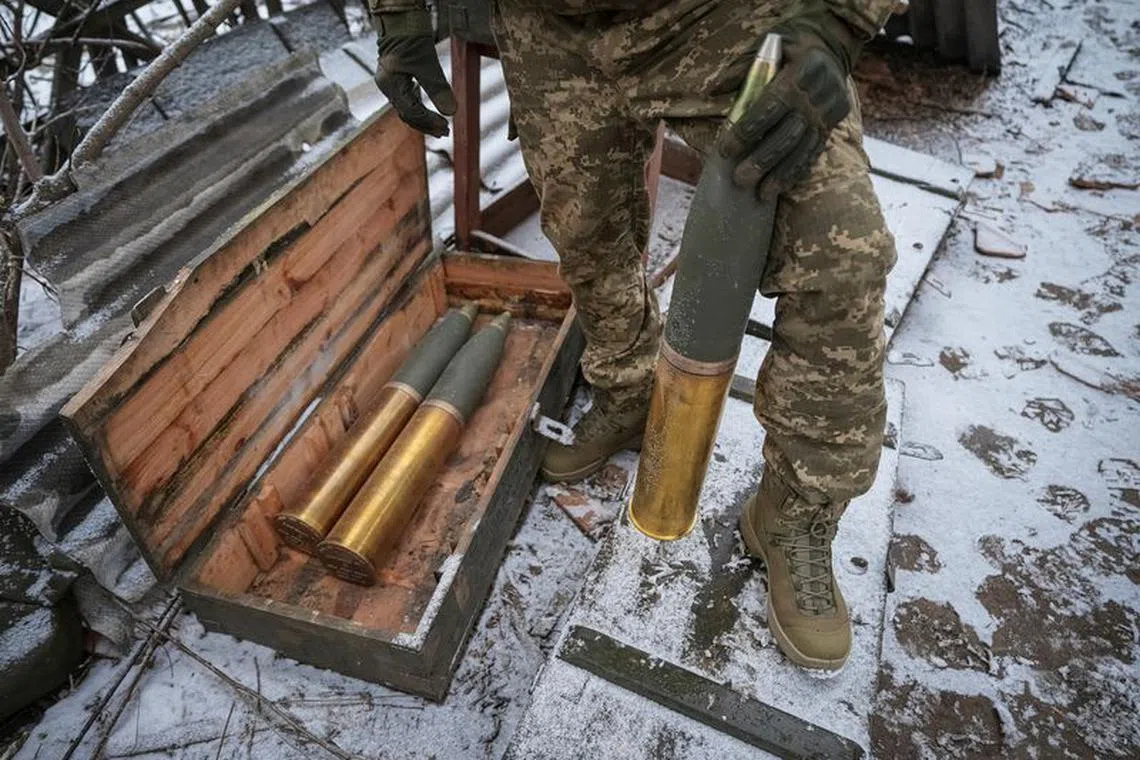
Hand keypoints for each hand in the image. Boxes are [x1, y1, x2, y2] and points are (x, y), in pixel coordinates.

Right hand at [375, 9, 456, 137]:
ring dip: (424, 118)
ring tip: (441, 126)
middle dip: (426, 124)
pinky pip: (406, 99)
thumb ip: (438, 89)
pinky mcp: (395, 78)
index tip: (445, 126)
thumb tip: (451, 113)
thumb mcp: (428, 64)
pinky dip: (419, 107)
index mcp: (391, 84)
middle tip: (445, 132)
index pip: (411, 111)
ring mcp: (389, 83)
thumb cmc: (411, 38)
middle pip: (407, 114)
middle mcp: (387, 86)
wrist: (400, 19)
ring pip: (406, 108)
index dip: (429, 121)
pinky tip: (429, 111)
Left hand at [719, 13, 861, 200]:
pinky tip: (780, 187)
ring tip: (760, 194)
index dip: (747, 130)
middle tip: (739, 179)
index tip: (726, 150)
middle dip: (762, 160)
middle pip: (788, 134)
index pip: (771, 106)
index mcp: (803, 70)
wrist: (833, 44)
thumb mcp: (771, 44)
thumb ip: (744, 67)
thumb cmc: (791, 46)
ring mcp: (829, 112)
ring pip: (802, 148)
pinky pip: (814, 152)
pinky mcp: (832, 125)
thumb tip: (714, 91)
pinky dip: (796, 172)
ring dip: (780, 174)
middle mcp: (819, 94)